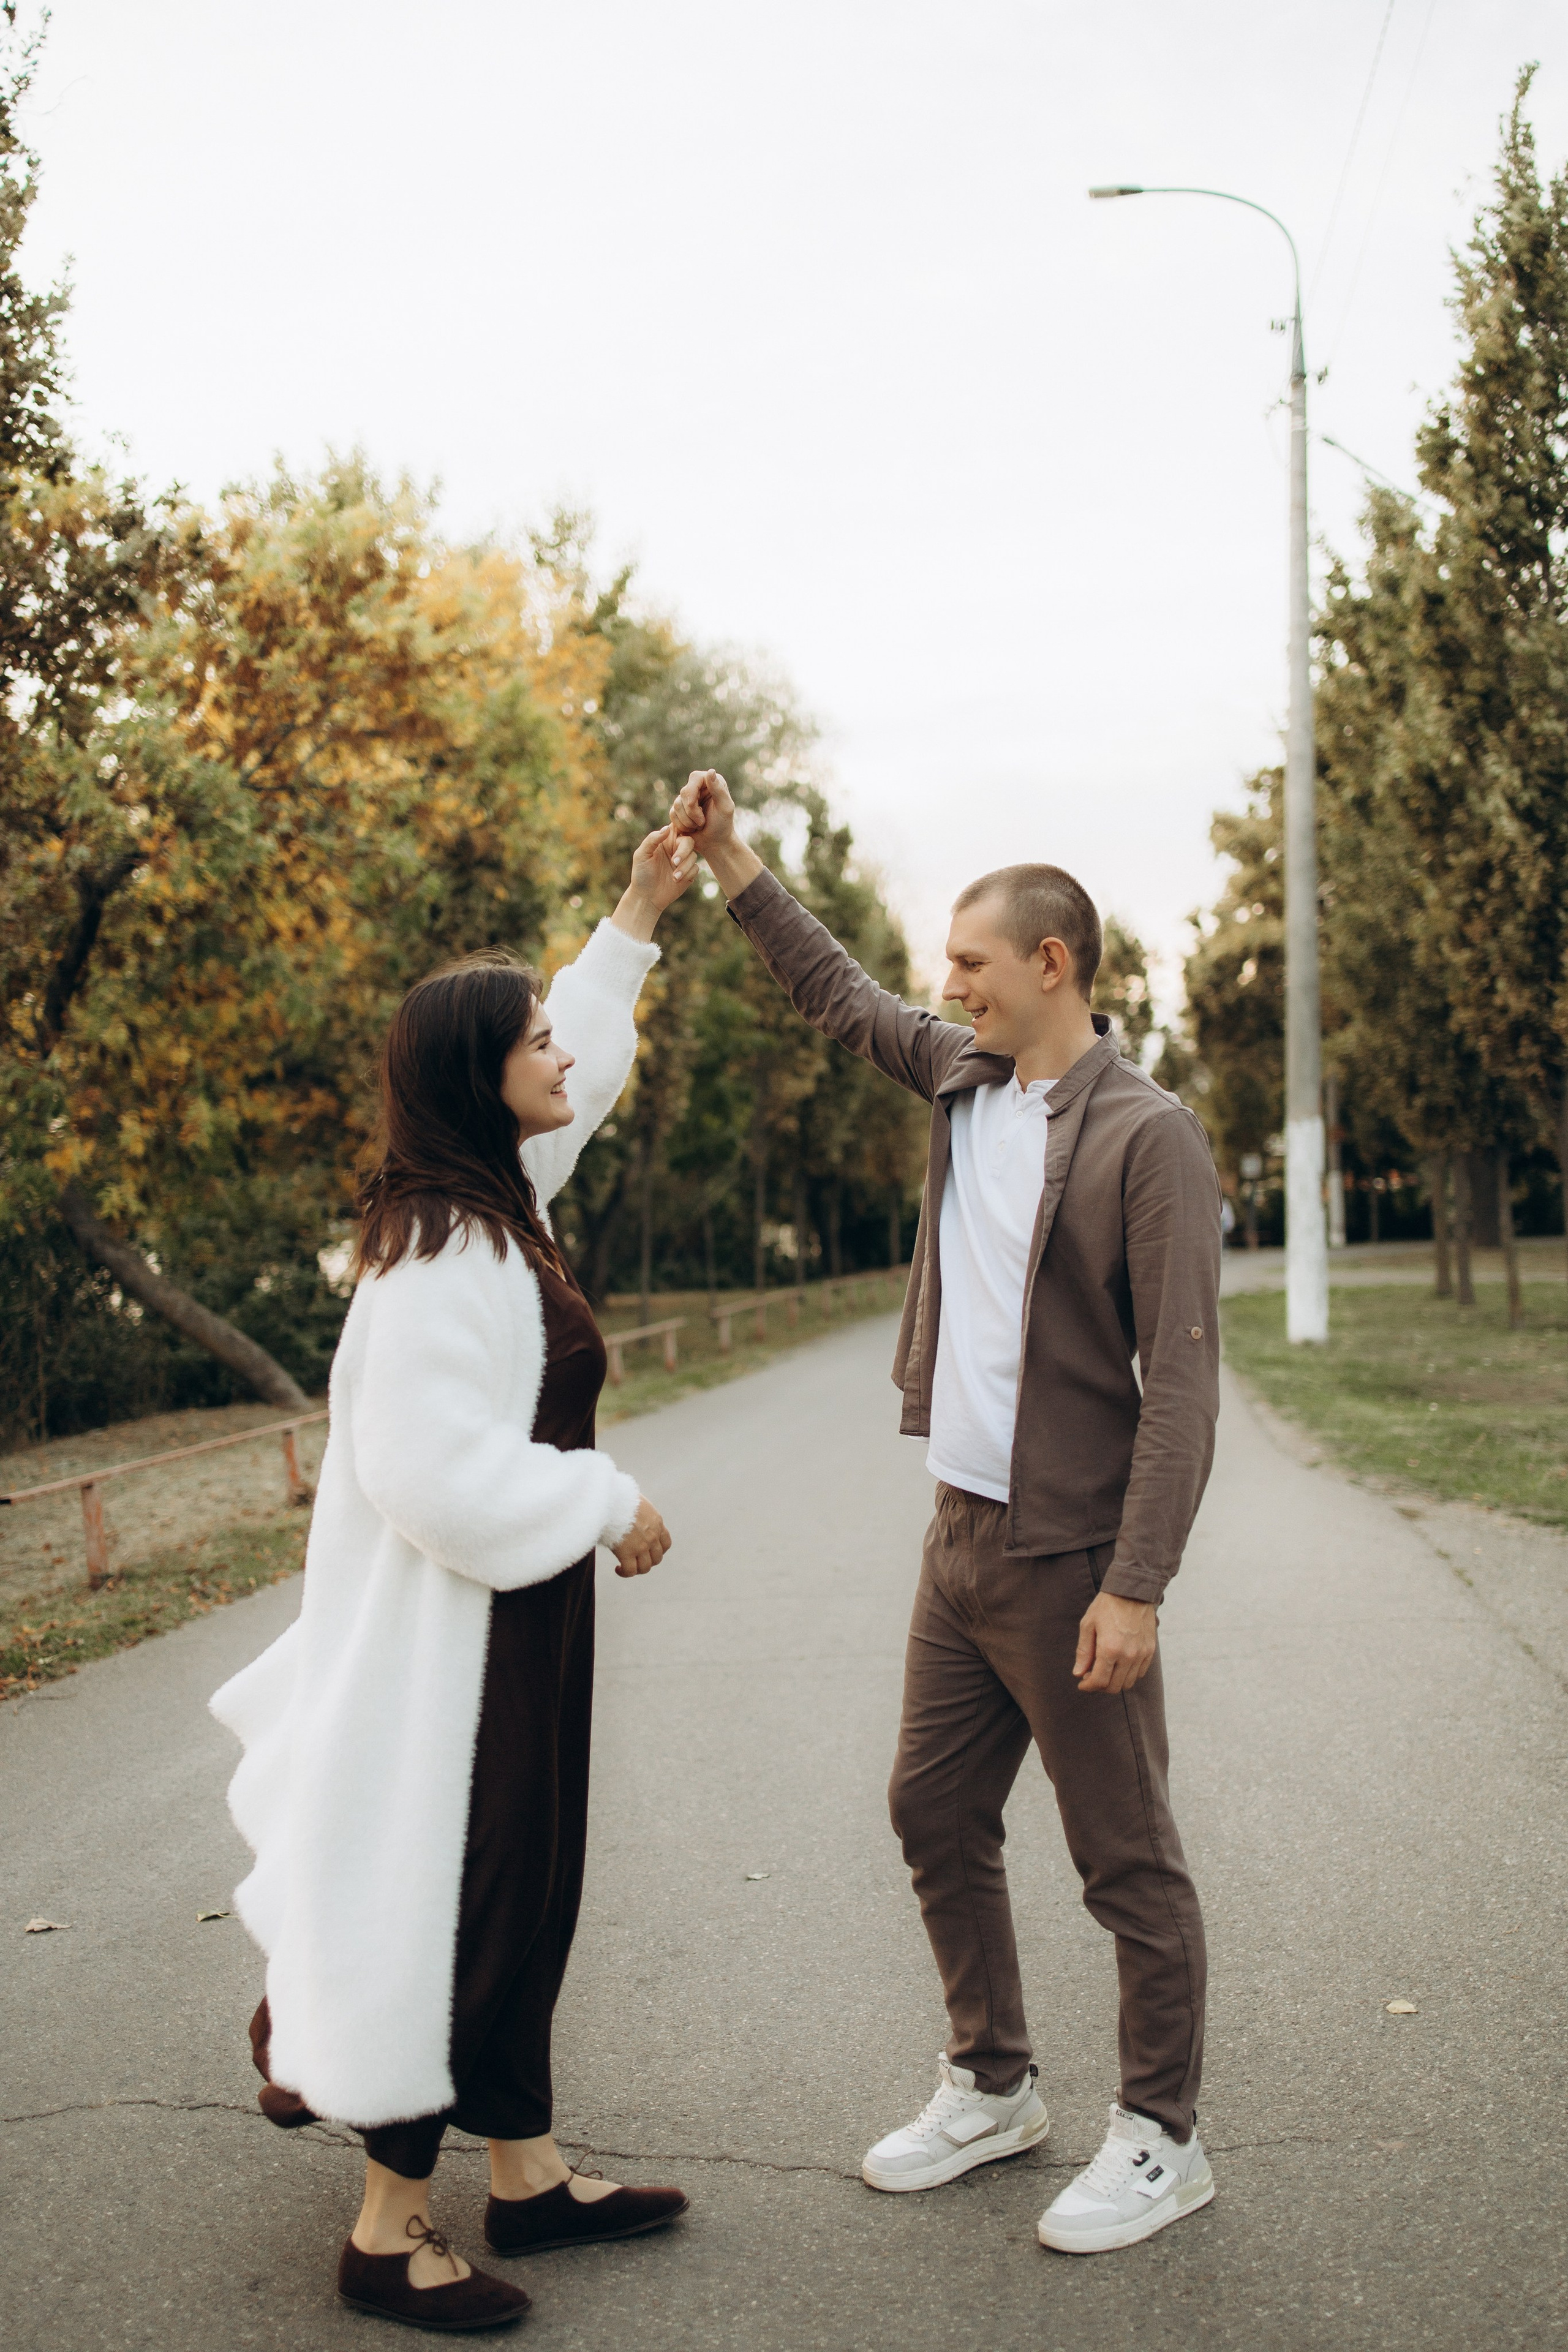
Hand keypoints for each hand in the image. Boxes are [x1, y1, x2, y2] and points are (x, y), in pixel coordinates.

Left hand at [609, 828, 697, 942]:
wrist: (646, 897)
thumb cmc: (641, 874)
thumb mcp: (642, 854)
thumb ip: (652, 839)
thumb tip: (667, 828)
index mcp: (665, 840)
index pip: (677, 827)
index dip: (682, 828)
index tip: (677, 838)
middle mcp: (676, 848)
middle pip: (689, 841)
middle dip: (683, 851)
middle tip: (674, 862)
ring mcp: (683, 861)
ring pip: (693, 856)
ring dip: (684, 867)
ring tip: (674, 877)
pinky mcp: (689, 873)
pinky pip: (695, 868)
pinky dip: (687, 874)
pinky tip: (676, 881)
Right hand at [610, 1494, 670, 1577]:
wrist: (610, 1498)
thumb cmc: (618, 1496)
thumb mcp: (635, 1502)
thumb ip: (637, 1514)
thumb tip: (628, 1519)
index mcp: (656, 1522)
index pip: (665, 1543)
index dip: (658, 1551)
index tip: (648, 1551)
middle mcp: (652, 1536)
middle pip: (657, 1558)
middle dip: (647, 1561)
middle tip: (635, 1560)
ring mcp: (641, 1546)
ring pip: (645, 1567)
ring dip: (637, 1569)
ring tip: (625, 1567)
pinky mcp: (627, 1553)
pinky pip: (630, 1571)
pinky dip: (625, 1573)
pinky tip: (618, 1569)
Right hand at [668, 768, 735, 850]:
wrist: (715, 843)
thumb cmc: (723, 825)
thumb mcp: (725, 808)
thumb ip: (718, 789)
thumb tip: (710, 771)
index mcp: (710, 783)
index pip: (695, 777)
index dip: (691, 791)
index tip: (693, 805)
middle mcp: (697, 788)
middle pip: (684, 793)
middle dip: (692, 812)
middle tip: (702, 822)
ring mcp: (686, 799)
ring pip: (676, 805)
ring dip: (688, 820)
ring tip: (699, 826)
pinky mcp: (678, 811)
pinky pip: (672, 814)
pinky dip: (682, 824)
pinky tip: (691, 828)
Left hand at [1073, 1591, 1157, 1693]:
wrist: (1132, 1590)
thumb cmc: (1107, 1606)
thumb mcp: (1088, 1625)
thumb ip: (1083, 1652)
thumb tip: (1078, 1673)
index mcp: (1109, 1649)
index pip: (1099, 1681)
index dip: (1088, 1686)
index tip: (1082, 1683)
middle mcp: (1128, 1655)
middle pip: (1114, 1687)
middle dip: (1100, 1686)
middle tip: (1091, 1675)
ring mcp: (1141, 1654)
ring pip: (1128, 1683)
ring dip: (1114, 1681)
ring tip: (1105, 1669)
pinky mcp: (1150, 1650)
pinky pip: (1140, 1673)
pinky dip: (1128, 1674)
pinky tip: (1119, 1664)